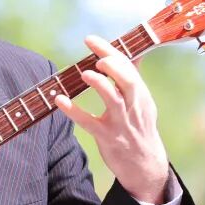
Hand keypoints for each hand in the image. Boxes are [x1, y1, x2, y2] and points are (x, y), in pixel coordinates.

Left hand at [54, 35, 170, 203]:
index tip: (90, 40)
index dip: (110, 51)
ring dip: (101, 85)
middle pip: (129, 82)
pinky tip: (59, 100)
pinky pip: (90, 124)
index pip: (129, 67)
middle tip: (98, 58)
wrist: (145, 165)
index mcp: (140, 94)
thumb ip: (135, 78)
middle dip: (114, 67)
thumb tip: (134, 53)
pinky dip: (74, 111)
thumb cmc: (139, 127)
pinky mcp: (108, 138)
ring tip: (85, 74)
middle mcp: (134, 106)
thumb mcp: (142, 102)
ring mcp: (121, 123)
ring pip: (115, 101)